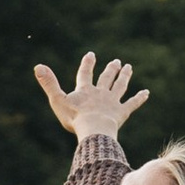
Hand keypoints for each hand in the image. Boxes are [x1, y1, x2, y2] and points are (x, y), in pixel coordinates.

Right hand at [33, 51, 150, 142]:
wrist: (94, 130)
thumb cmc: (74, 118)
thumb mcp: (58, 100)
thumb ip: (49, 84)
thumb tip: (37, 66)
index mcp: (85, 90)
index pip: (85, 73)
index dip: (87, 64)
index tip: (91, 54)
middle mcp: (100, 93)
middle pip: (106, 78)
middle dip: (111, 69)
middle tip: (116, 61)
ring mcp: (112, 102)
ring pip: (120, 86)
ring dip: (124, 77)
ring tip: (128, 68)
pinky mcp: (122, 113)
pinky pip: (132, 104)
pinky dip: (139, 98)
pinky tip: (146, 93)